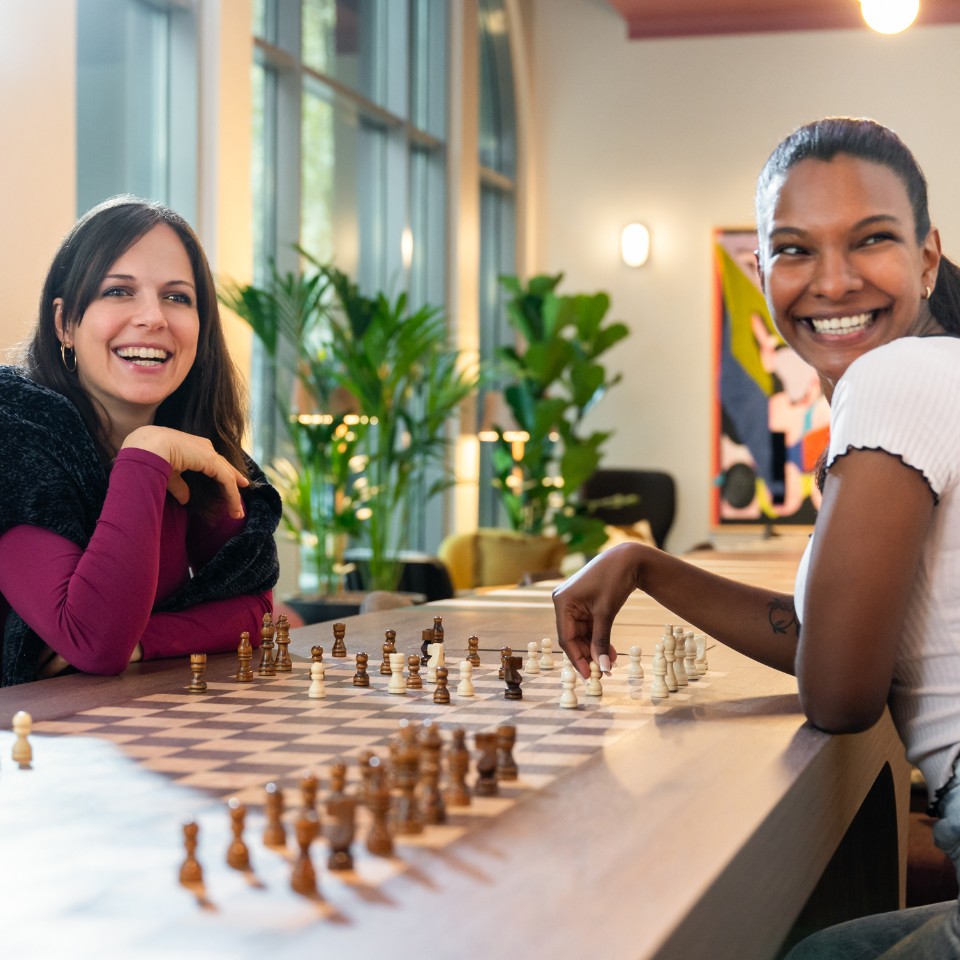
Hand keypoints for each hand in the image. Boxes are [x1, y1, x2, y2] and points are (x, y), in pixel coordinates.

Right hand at [121, 426, 248, 518]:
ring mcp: (209, 452)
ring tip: (237, 513)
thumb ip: (180, 486)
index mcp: (194, 447)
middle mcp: (204, 447)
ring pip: (227, 476)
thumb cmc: (152, 456)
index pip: (214, 462)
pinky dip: (231, 495)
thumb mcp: (170, 473)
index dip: (225, 473)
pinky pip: (226, 480)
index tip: (236, 484)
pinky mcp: (211, 461)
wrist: (148, 446)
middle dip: (234, 484)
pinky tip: (234, 507)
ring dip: (233, 496)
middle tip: (240, 500)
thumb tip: (186, 500)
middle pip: (224, 468)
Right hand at [552, 542, 646, 678]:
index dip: (577, 659)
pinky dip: (598, 638)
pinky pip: (588, 626)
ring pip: (582, 634)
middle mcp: (564, 603)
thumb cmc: (613, 580)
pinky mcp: (584, 604)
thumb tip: (602, 667)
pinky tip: (609, 651)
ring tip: (610, 662)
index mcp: (562, 602)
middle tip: (603, 671)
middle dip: (588, 654)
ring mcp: (573, 603)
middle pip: (573, 638)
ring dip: (595, 648)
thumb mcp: (606, 613)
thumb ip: (601, 641)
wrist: (628, 559)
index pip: (566, 638)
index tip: (589, 676)